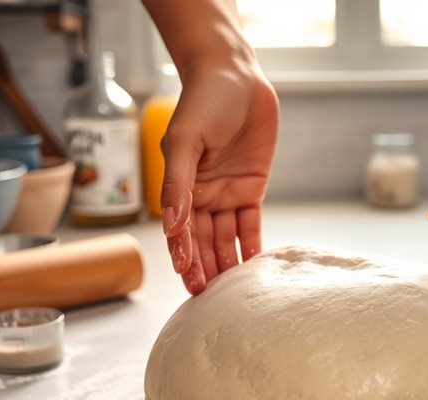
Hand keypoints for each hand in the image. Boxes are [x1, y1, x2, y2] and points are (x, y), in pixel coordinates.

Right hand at [160, 60, 278, 294]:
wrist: (236, 75)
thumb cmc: (204, 101)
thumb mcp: (185, 139)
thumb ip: (178, 183)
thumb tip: (173, 225)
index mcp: (180, 185)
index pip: (181, 228)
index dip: (184, 254)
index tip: (188, 278)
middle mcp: (202, 193)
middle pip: (203, 239)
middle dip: (205, 267)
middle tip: (208, 295)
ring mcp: (227, 192)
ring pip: (226, 236)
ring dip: (228, 262)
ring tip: (232, 290)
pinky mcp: (251, 187)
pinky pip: (251, 223)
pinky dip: (252, 244)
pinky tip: (254, 267)